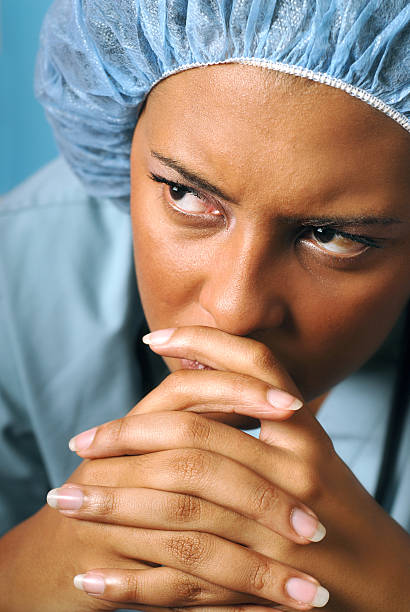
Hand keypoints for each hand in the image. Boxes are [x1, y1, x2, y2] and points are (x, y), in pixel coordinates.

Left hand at [61, 326, 409, 611]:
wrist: (380, 582)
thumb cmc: (334, 507)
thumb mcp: (307, 446)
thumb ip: (260, 407)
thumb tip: (196, 361)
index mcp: (304, 434)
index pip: (250, 368)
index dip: (201, 343)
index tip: (151, 339)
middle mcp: (294, 476)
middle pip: (193, 442)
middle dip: (125, 439)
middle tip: (79, 444)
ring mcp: (278, 536)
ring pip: (178, 512)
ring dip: (113, 506)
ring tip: (65, 503)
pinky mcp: (266, 589)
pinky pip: (185, 586)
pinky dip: (132, 584)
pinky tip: (91, 577)